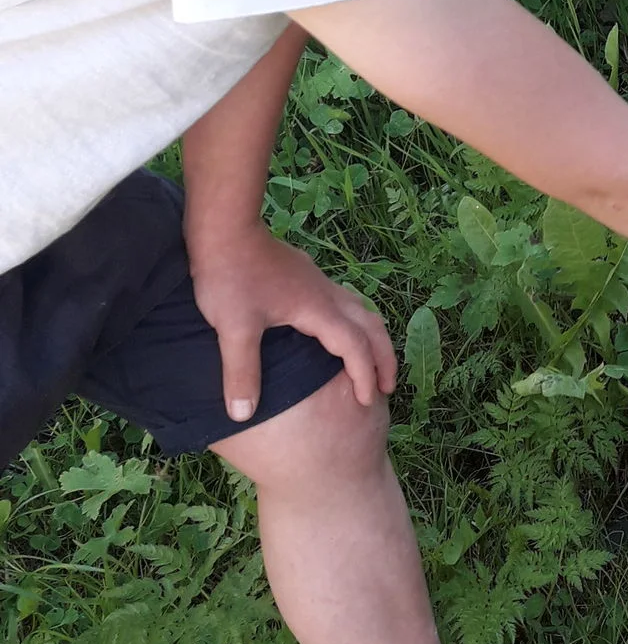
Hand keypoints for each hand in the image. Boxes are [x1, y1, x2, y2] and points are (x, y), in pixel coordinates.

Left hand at [186, 223, 396, 421]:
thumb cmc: (230, 275)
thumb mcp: (233, 328)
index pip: (354, 347)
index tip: (366, 402)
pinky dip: (354, 324)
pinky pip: (345, 303)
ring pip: (361, 310)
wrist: (224, 227)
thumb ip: (241, 372)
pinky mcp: (306, 275)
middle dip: (383, 358)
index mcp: (317, 309)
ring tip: (371, 361)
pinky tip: (335, 331)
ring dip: (372, 338)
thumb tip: (242, 415)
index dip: (363, 375)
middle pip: (371, 326)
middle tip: (386, 387)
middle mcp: (326, 295)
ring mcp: (317, 282)